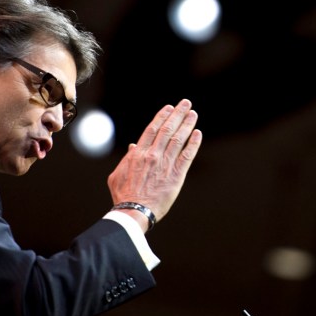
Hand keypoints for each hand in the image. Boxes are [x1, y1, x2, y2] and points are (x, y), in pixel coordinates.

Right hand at [107, 99, 201, 229]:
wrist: (134, 211)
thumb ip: (126, 159)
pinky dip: (193, 143)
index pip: (152, 129)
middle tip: (186, 103)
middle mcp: (153, 155)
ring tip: (193, 113)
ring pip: (178, 139)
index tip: (169, 108)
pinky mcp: (176, 175)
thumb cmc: (123, 196)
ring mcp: (165, 164)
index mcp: (138, 154)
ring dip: (187, 124)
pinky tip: (197, 133)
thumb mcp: (117, 175)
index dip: (162, 116)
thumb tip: (132, 146)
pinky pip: (187, 155)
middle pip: (167, 129)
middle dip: (177, 114)